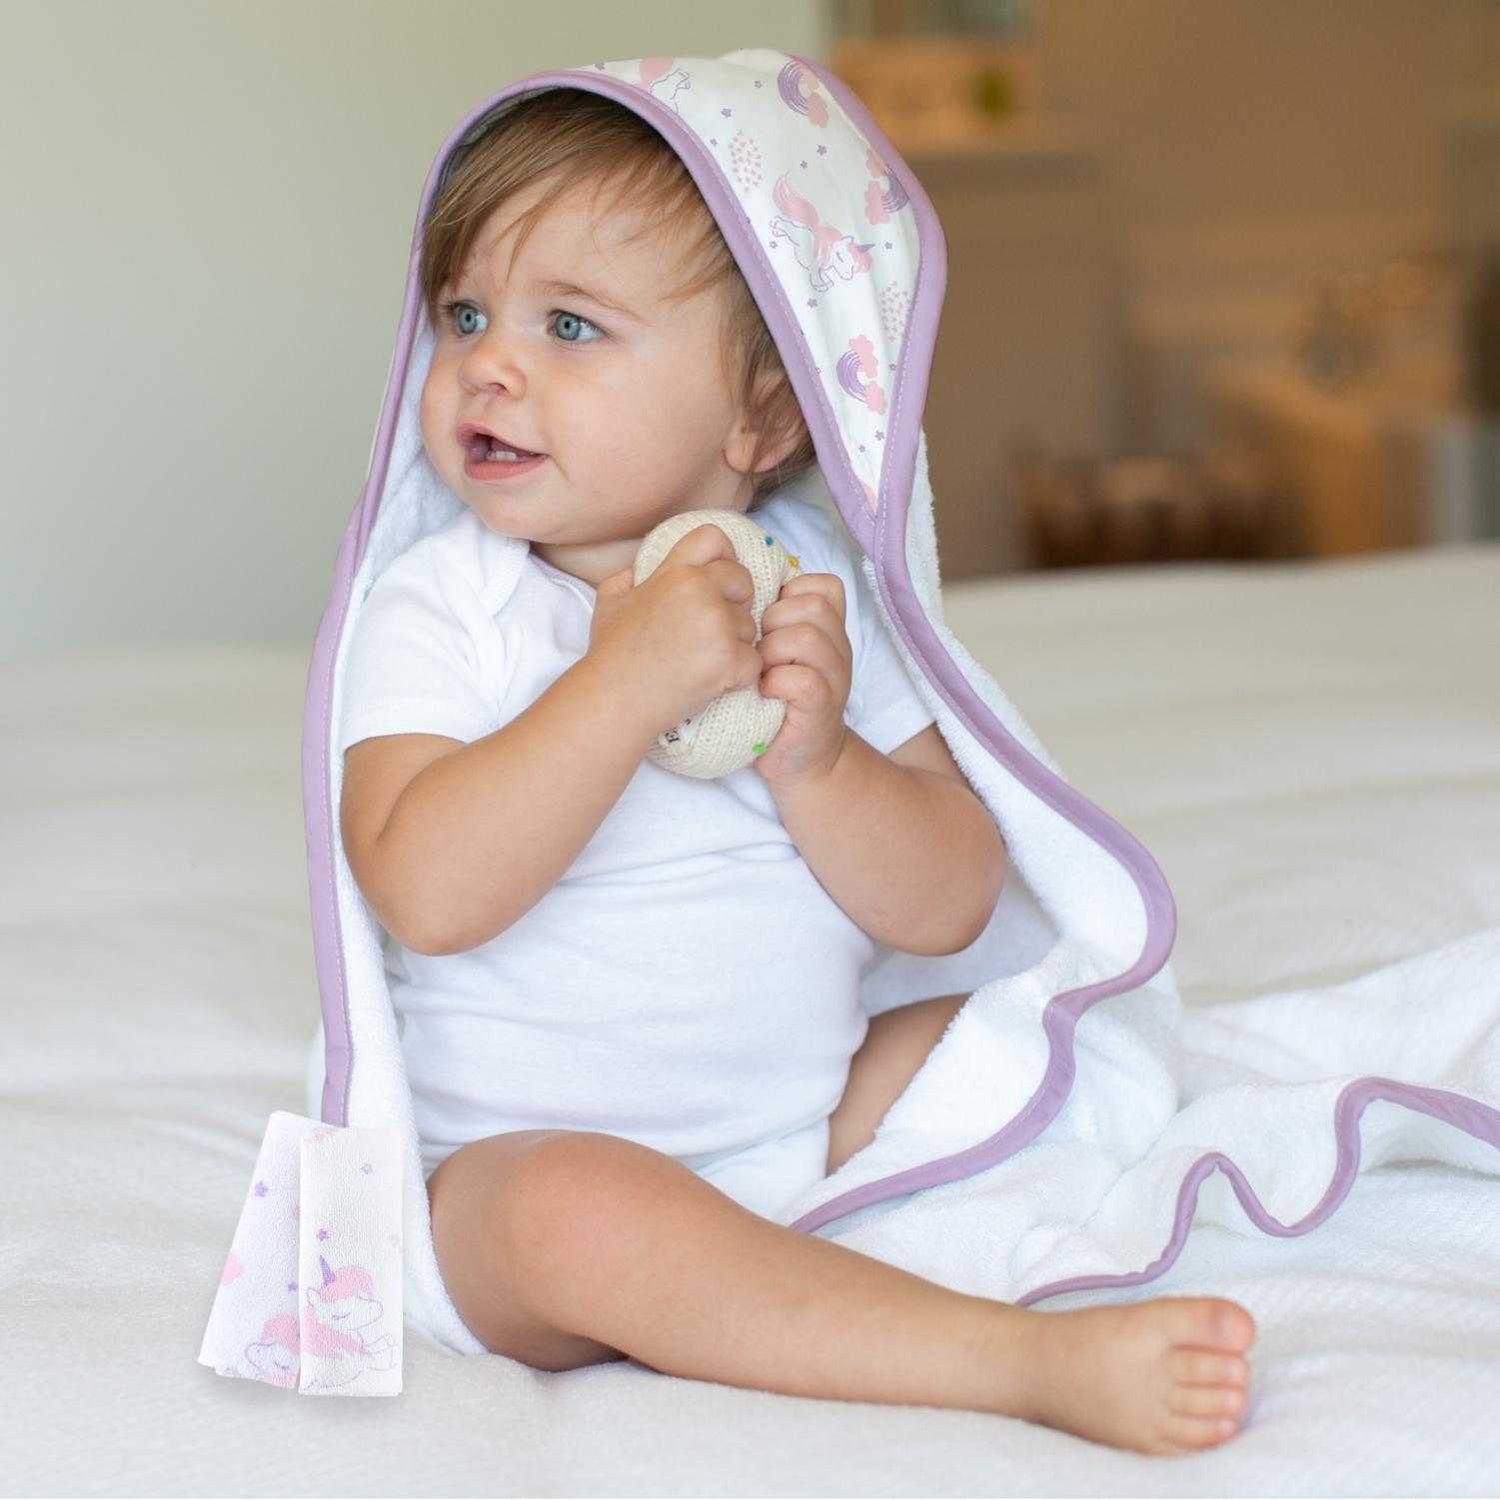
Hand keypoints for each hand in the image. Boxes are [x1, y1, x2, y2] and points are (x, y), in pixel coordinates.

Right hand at [585, 524, 762, 742]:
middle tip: (711, 629)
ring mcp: (718, 626)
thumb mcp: (610, 600)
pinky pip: (754, 661)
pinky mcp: (730, 661)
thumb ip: (631, 575)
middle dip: (735, 603)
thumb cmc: (610, 654)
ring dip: (735, 643)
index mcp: (675, 573)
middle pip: (743, 582)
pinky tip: (712, 681)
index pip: (715, 538)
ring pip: (750, 626)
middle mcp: (701, 592)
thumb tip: (643, 568)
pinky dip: (739, 675)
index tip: (717, 580)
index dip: (722, 557)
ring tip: (701, 661)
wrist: (613, 701)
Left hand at [752, 571, 851, 787]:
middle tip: (758, 649)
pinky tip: (764, 692)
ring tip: (758, 670)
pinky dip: (776, 682)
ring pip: (807, 637)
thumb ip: (772, 621)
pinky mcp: (822, 706)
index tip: (768, 621)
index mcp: (829, 629)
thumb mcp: (777, 652)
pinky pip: (803, 678)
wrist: (799, 757)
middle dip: (775, 621)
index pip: (823, 585)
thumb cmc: (776, 699)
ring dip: (772, 651)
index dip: (789, 594)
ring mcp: (835, 677)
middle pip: (813, 605)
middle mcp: (839, 648)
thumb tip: (735, 585)